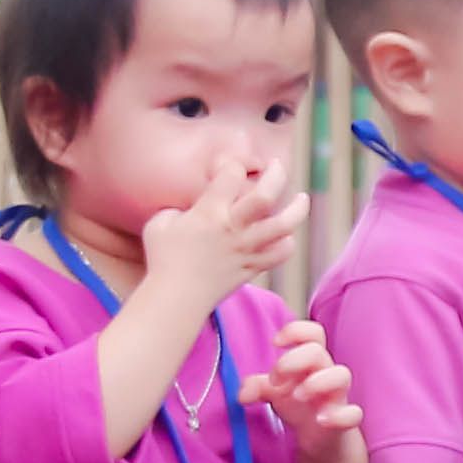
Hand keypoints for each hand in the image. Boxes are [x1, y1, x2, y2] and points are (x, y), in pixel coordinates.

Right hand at [144, 152, 304, 314]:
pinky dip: (286, 243)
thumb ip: (180, 207)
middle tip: (278, 166)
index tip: (229, 166)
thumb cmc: (163, 258)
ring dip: (297, 209)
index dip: (233, 164)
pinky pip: (279, 254)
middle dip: (277, 175)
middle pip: (265, 196)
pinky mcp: (252, 267)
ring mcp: (246, 249)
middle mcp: (233, 228)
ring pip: (283, 226)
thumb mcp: (161, 222)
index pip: (231, 175)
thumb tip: (194, 205)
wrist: (175, 298)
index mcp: (209, 212)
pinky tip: (285, 236)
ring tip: (301, 198)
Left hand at [243, 315, 362, 445]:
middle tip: (276, 379)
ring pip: (341, 375)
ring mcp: (337, 395)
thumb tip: (243, 394)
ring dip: (318, 382)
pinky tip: (321, 420)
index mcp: (309, 361)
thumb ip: (256, 387)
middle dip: (295, 360)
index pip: (312, 333)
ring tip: (297, 396)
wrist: (318, 437)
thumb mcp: (274, 391)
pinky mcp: (344, 419)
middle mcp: (325, 373)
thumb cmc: (298, 404)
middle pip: (319, 351)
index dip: (296, 331)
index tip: (277, 342)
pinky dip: (339, 416)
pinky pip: (353, 414)